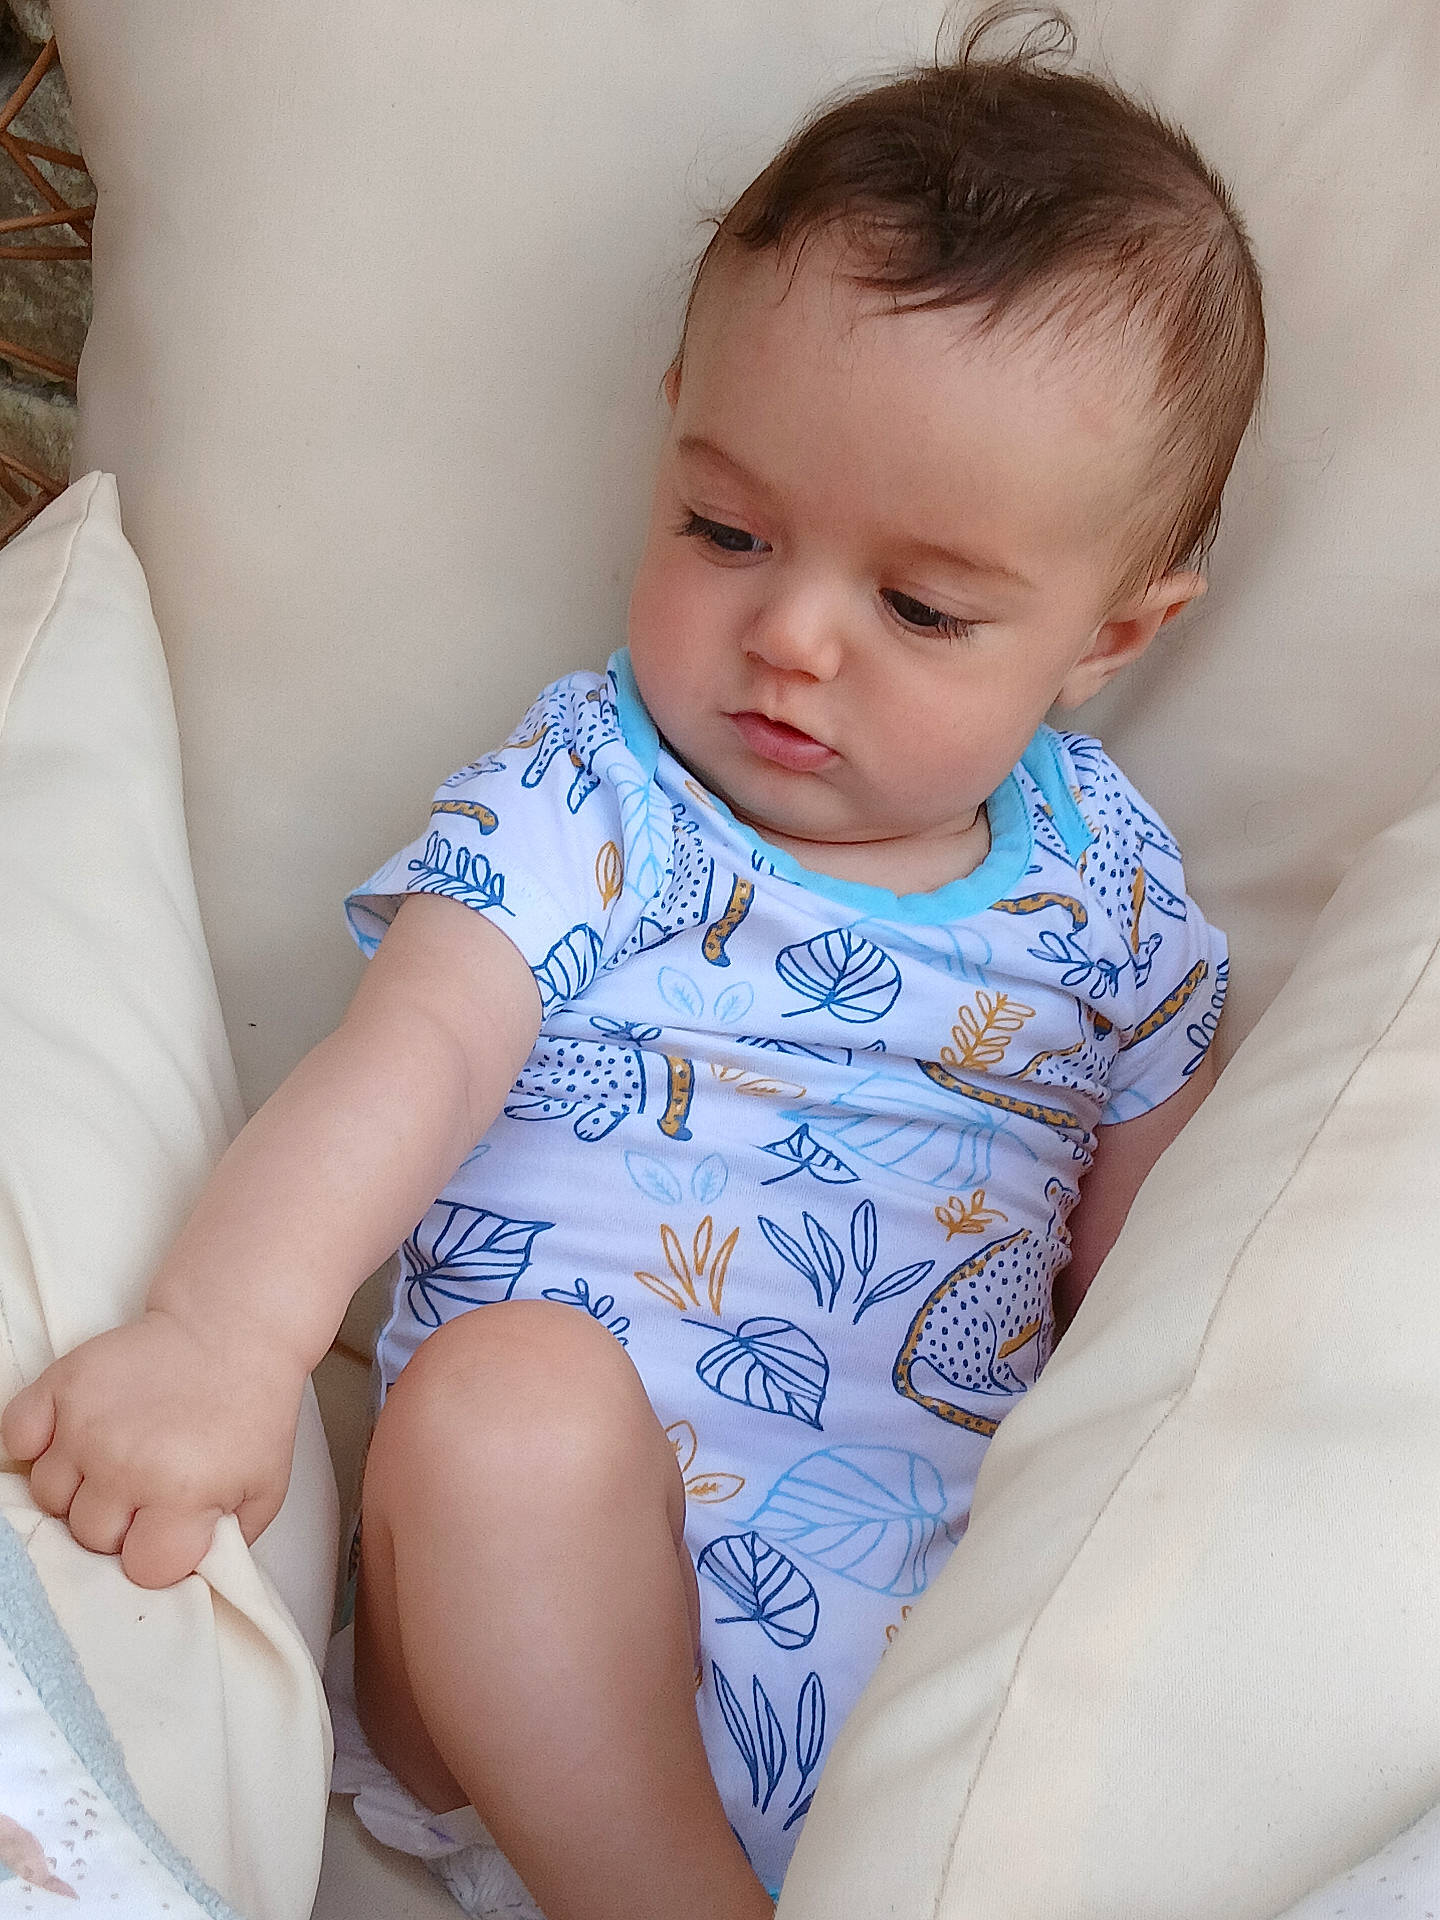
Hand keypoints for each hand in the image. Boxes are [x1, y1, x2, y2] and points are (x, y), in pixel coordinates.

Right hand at [0, 1310, 307, 1587]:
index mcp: (181, 1493)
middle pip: (89, 1537)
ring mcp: (88, 1424)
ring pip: (49, 1497)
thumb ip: (227, 1543)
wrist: (233, 1330)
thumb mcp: (264, 1487)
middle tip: (150, 1488)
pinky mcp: (64, 1385)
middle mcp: (126, 1463)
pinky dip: (36, 1443)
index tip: (173, 1527)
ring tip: (118, 1460)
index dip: (159, 1553)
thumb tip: (185, 1576)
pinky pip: (17, 1437)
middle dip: (120, 1523)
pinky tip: (73, 1437)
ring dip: (79, 1488)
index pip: (143, 1569)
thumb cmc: (249, 1408)